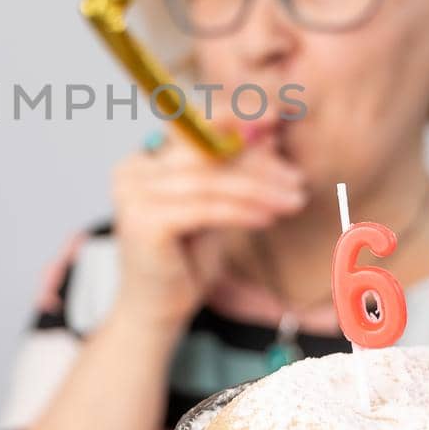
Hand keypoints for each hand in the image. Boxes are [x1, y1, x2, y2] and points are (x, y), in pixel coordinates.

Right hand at [109, 129, 306, 329]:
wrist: (156, 311)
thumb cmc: (184, 260)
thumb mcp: (214, 206)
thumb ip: (231, 171)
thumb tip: (268, 134)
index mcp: (143, 160)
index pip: (194, 128)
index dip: (235, 118)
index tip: (276, 117)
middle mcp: (132, 171)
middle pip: (204, 153)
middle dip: (257, 163)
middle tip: (296, 178)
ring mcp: (133, 195)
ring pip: (210, 182)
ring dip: (259, 190)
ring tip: (293, 201)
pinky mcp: (145, 222)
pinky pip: (206, 209)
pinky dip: (242, 211)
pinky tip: (269, 217)